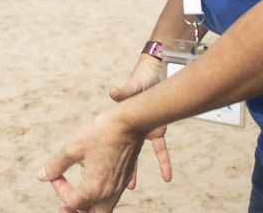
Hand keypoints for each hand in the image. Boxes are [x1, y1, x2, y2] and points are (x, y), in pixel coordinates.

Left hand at [38, 109, 144, 212]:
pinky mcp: (125, 178)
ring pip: (104, 208)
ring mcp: (119, 187)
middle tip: (65, 207)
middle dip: (77, 212)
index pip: (72, 201)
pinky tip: (95, 182)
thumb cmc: (101, 133)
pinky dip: (101, 196)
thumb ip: (56, 165)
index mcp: (94, 188)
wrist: (130, 122)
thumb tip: (42, 176)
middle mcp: (109, 192)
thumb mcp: (72, 148)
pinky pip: (113, 196)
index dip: (59, 189)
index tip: (55, 174)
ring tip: (78, 196)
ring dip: (89, 205)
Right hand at [111, 56, 171, 187]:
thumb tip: (113, 91)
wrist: (156, 76)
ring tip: (130, 187)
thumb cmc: (140, 80)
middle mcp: (130, 130)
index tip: (95, 163)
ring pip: (136, 157)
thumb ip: (124, 91)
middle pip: (118, 152)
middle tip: (107, 182)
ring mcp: (143, 132)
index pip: (108, 139)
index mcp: (120, 121)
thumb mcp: (132, 87)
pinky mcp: (157, 132)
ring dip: (134, 171)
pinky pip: (161, 150)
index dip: (102, 151)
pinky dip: (164, 162)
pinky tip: (167, 177)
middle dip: (113, 167)